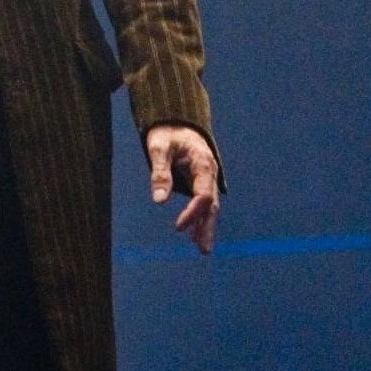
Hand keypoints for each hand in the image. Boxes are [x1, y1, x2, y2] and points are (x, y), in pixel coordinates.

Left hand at [146, 123, 220, 255]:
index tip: (178, 227)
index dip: (192, 212)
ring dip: (205, 226)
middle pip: (211, 204)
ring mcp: (207, 177)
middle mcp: (209, 172)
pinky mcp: (201, 181)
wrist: (176, 120)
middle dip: (206, 226)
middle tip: (202, 249)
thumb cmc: (167, 132)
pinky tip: (194, 234)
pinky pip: (204, 202)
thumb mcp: (159, 148)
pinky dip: (201, 218)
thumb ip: (160, 173)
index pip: (203, 194)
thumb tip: (159, 200)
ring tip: (202, 248)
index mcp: (203, 163)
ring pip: (210, 206)